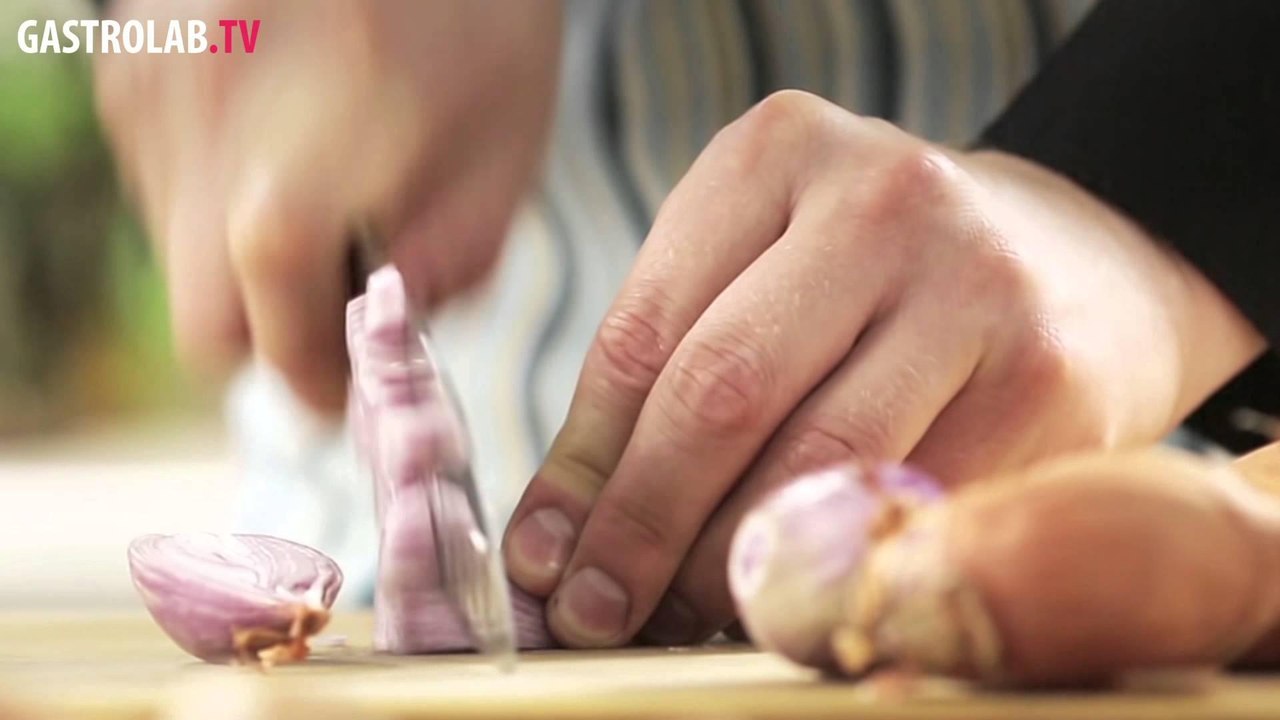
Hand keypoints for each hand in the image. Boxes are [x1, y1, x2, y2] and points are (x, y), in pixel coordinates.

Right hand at [94, 0, 560, 410]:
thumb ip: (448, 271)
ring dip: (246, 255)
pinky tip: (287, 128)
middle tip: (339, 303)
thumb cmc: (476, 12)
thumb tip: (385, 338)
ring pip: (178, 250)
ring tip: (325, 182)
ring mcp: (148, 105)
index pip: (276, 355)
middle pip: (206, 328)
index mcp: (285, 200)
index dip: (322, 383)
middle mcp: (191, 160)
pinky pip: (165, 175)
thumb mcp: (503, 157)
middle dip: (275, 334)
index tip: (350, 383)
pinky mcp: (129, 63)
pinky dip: (221, 187)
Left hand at [501, 90, 1265, 646]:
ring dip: (732, 566)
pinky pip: (907, 506)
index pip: (644, 333)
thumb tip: (562, 534)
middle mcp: (880, 201)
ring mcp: (974, 284)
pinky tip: (794, 602)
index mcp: (777, 153)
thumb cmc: (882, 281)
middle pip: (721, 393)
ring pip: (814, 464)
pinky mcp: (1046, 379)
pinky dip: (837, 572)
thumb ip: (668, 375)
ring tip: (686, 616)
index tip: (546, 557)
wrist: (1080, 267)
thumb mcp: (765, 275)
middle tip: (597, 612)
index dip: (584, 464)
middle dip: (643, 526)